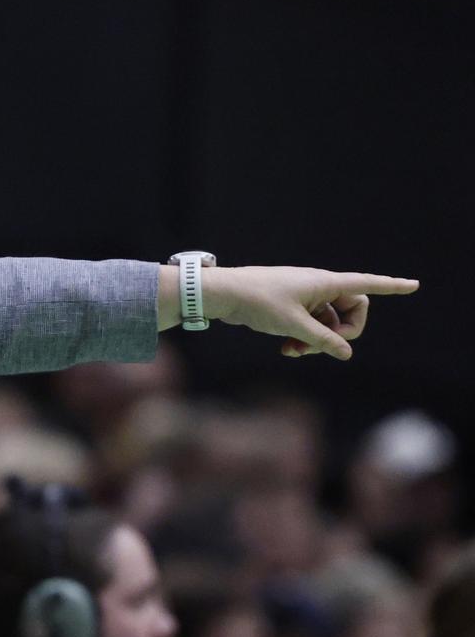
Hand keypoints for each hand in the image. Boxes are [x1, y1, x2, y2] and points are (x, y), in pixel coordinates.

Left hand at [206, 266, 419, 360]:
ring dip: (318, 341)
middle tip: (322, 347)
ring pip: (327, 322)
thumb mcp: (294, 325)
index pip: (366, 284)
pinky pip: (309, 324)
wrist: (223, 294)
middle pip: (350, 311)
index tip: (413, 285)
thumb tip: (346, 353)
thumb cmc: (258, 301)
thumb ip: (323, 340)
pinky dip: (304, 338)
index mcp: (324, 283)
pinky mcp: (291, 306)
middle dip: (341, 333)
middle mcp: (318, 286)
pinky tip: (287, 349)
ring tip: (294, 351)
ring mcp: (304, 297)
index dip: (391, 286)